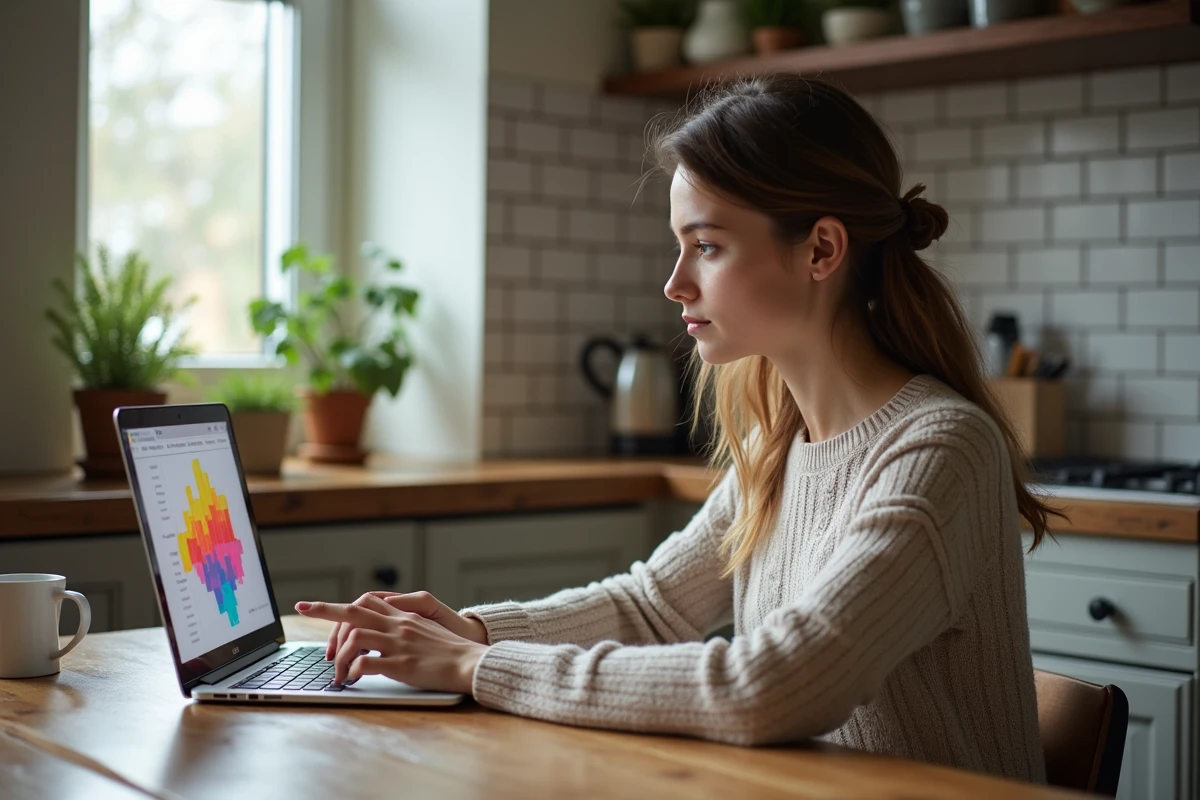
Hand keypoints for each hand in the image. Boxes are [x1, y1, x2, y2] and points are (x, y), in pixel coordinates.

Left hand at [318, 590, 487, 661]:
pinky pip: (366, 663)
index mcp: (403, 616)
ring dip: (341, 654)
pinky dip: (352, 671)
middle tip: (303, 607)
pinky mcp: (402, 665)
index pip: (366, 601)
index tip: (316, 605)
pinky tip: (351, 679)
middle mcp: (398, 626)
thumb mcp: (425, 629)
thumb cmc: (450, 651)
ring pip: (356, 637)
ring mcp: (399, 644)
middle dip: (324, 609)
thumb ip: (402, 626)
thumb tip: (379, 631)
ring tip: (338, 671)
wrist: (471, 662)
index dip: (340, 604)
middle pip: (354, 610)